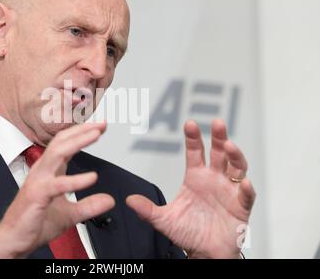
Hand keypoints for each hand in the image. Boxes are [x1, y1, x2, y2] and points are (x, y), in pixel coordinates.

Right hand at [0, 121, 114, 257]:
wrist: (14, 240)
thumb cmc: (34, 223)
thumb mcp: (70, 214)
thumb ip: (89, 205)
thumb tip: (109, 200)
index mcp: (49, 171)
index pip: (65, 144)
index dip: (82, 133)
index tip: (100, 127)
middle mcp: (42, 171)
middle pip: (61, 142)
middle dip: (81, 130)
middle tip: (100, 124)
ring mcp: (38, 181)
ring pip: (57, 153)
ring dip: (77, 142)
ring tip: (95, 135)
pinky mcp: (36, 195)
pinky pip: (57, 184)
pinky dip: (75, 180)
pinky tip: (91, 177)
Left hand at [126, 119, 255, 257]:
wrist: (205, 253)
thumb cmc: (188, 233)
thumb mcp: (164, 220)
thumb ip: (148, 210)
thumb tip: (129, 200)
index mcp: (196, 177)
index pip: (195, 152)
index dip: (193, 138)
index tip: (190, 124)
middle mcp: (214, 179)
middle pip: (219, 153)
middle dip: (219, 137)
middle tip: (217, 124)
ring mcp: (229, 191)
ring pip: (236, 168)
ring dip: (235, 156)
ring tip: (230, 146)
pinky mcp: (241, 206)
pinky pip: (246, 195)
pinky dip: (247, 188)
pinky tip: (244, 182)